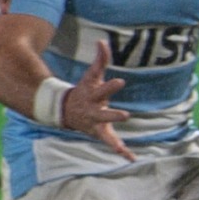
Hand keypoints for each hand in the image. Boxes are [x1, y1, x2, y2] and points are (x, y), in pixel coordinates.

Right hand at [63, 42, 134, 161]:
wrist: (66, 111)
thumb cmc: (85, 90)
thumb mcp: (91, 75)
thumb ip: (100, 59)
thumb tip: (103, 40)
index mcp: (93, 96)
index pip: (103, 89)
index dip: (111, 86)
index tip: (121, 81)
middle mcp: (94, 112)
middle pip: (104, 114)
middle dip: (113, 115)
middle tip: (126, 115)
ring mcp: (96, 125)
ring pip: (105, 133)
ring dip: (114, 141)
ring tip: (121, 149)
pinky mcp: (101, 134)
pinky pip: (111, 144)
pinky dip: (121, 151)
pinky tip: (131, 158)